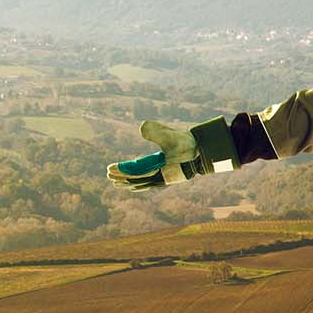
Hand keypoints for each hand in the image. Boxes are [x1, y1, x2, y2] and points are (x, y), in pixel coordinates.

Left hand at [113, 115, 233, 187]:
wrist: (204, 152)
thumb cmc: (188, 144)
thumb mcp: (172, 135)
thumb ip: (157, 130)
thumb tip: (141, 126)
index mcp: (159, 168)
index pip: (135, 172)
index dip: (122, 171)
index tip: (109, 169)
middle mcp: (160, 177)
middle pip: (136, 180)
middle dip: (122, 178)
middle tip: (108, 174)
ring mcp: (164, 179)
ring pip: (142, 184)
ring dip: (129, 183)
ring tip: (117, 183)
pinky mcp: (168, 177)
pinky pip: (150, 185)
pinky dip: (140, 185)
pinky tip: (136, 186)